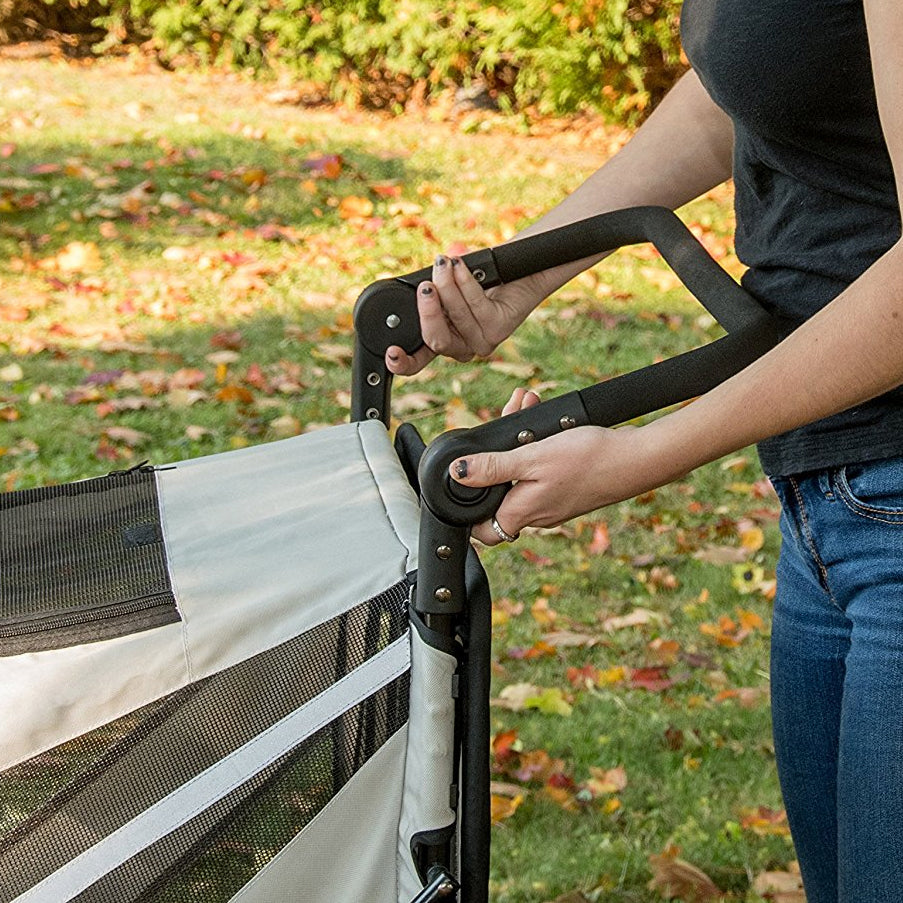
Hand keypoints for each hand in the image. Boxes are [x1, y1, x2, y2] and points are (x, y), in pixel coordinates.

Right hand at [385, 254, 544, 375]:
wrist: (525, 268)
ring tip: (444, 263)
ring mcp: (483, 341)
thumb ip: (428, 295)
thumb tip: (414, 289)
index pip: (418, 361)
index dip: (402, 363)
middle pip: (435, 340)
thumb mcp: (446, 287)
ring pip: (455, 317)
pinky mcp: (499, 328)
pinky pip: (475, 305)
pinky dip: (464, 282)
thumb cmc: (484, 275)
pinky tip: (460, 266)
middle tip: (425, 286)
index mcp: (444, 340)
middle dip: (427, 310)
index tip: (391, 352)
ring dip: (447, 285)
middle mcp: (463, 347)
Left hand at [449, 415, 684, 545]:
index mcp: (522, 512)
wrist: (638, 458)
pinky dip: (536, 443)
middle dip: (495, 450)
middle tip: (505, 415)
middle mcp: (537, 513)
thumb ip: (492, 467)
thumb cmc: (589, 460)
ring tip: (524, 403)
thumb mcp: (532, 457)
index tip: (463, 483)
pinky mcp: (568, 488)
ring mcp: (554, 502)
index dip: (469, 511)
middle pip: (499, 488)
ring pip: (520, 472)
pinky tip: (540, 415)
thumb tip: (458, 474)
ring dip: (517, 438)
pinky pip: (540, 467)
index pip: (483, 531)